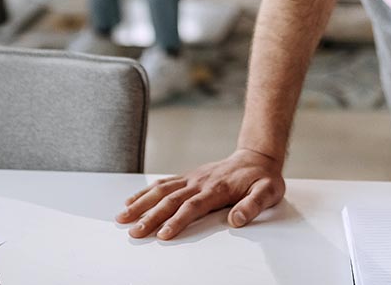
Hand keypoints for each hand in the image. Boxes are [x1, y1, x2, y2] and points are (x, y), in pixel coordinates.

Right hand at [116, 148, 284, 240]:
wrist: (257, 157)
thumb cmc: (262, 178)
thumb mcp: (267, 192)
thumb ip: (252, 206)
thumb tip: (236, 220)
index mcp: (217, 189)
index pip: (193, 206)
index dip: (177, 221)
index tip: (163, 234)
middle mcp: (200, 182)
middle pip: (171, 200)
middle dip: (151, 217)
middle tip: (134, 232)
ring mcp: (191, 178)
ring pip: (161, 191)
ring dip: (141, 204)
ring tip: (122, 218)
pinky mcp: (187, 176)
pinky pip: (163, 184)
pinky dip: (145, 192)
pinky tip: (132, 201)